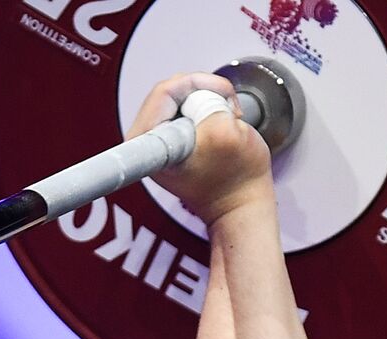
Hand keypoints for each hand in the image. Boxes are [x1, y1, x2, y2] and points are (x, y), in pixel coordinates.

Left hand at [127, 72, 273, 225]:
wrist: (239, 203)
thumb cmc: (234, 179)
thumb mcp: (226, 133)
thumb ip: (207, 104)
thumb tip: (200, 96)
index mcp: (149, 144)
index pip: (165, 91)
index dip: (196, 86)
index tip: (215, 102)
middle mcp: (146, 140)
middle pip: (171, 88)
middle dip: (204, 90)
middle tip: (227, 107)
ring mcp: (158, 138)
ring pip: (180, 93)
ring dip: (208, 97)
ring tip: (225, 116)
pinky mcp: (171, 136)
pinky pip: (187, 103)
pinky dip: (207, 105)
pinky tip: (219, 120)